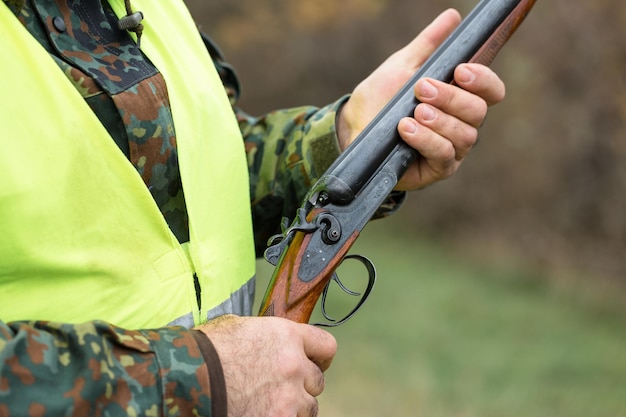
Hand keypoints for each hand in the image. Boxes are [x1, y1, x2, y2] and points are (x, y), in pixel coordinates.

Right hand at [197, 315, 336, 416]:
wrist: (188, 377)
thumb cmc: (205, 349)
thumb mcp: (237, 327)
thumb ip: (265, 334)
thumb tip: (268, 340)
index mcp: (287, 336)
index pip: (326, 346)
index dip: (319, 357)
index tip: (314, 363)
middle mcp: (295, 366)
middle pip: (317, 381)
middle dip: (302, 385)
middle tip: (280, 388)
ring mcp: (288, 398)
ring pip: (308, 408)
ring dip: (293, 407)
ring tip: (268, 404)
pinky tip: (260, 411)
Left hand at [336, 9, 505, 189]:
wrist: (352, 129)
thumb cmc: (380, 100)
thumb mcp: (401, 68)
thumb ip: (427, 45)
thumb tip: (452, 17)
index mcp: (459, 99)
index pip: (490, 91)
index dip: (483, 80)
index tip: (460, 70)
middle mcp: (461, 125)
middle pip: (478, 112)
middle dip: (451, 98)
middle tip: (422, 89)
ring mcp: (451, 149)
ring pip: (465, 136)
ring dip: (439, 121)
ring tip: (414, 112)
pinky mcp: (436, 169)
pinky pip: (444, 156)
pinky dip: (427, 140)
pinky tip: (407, 129)